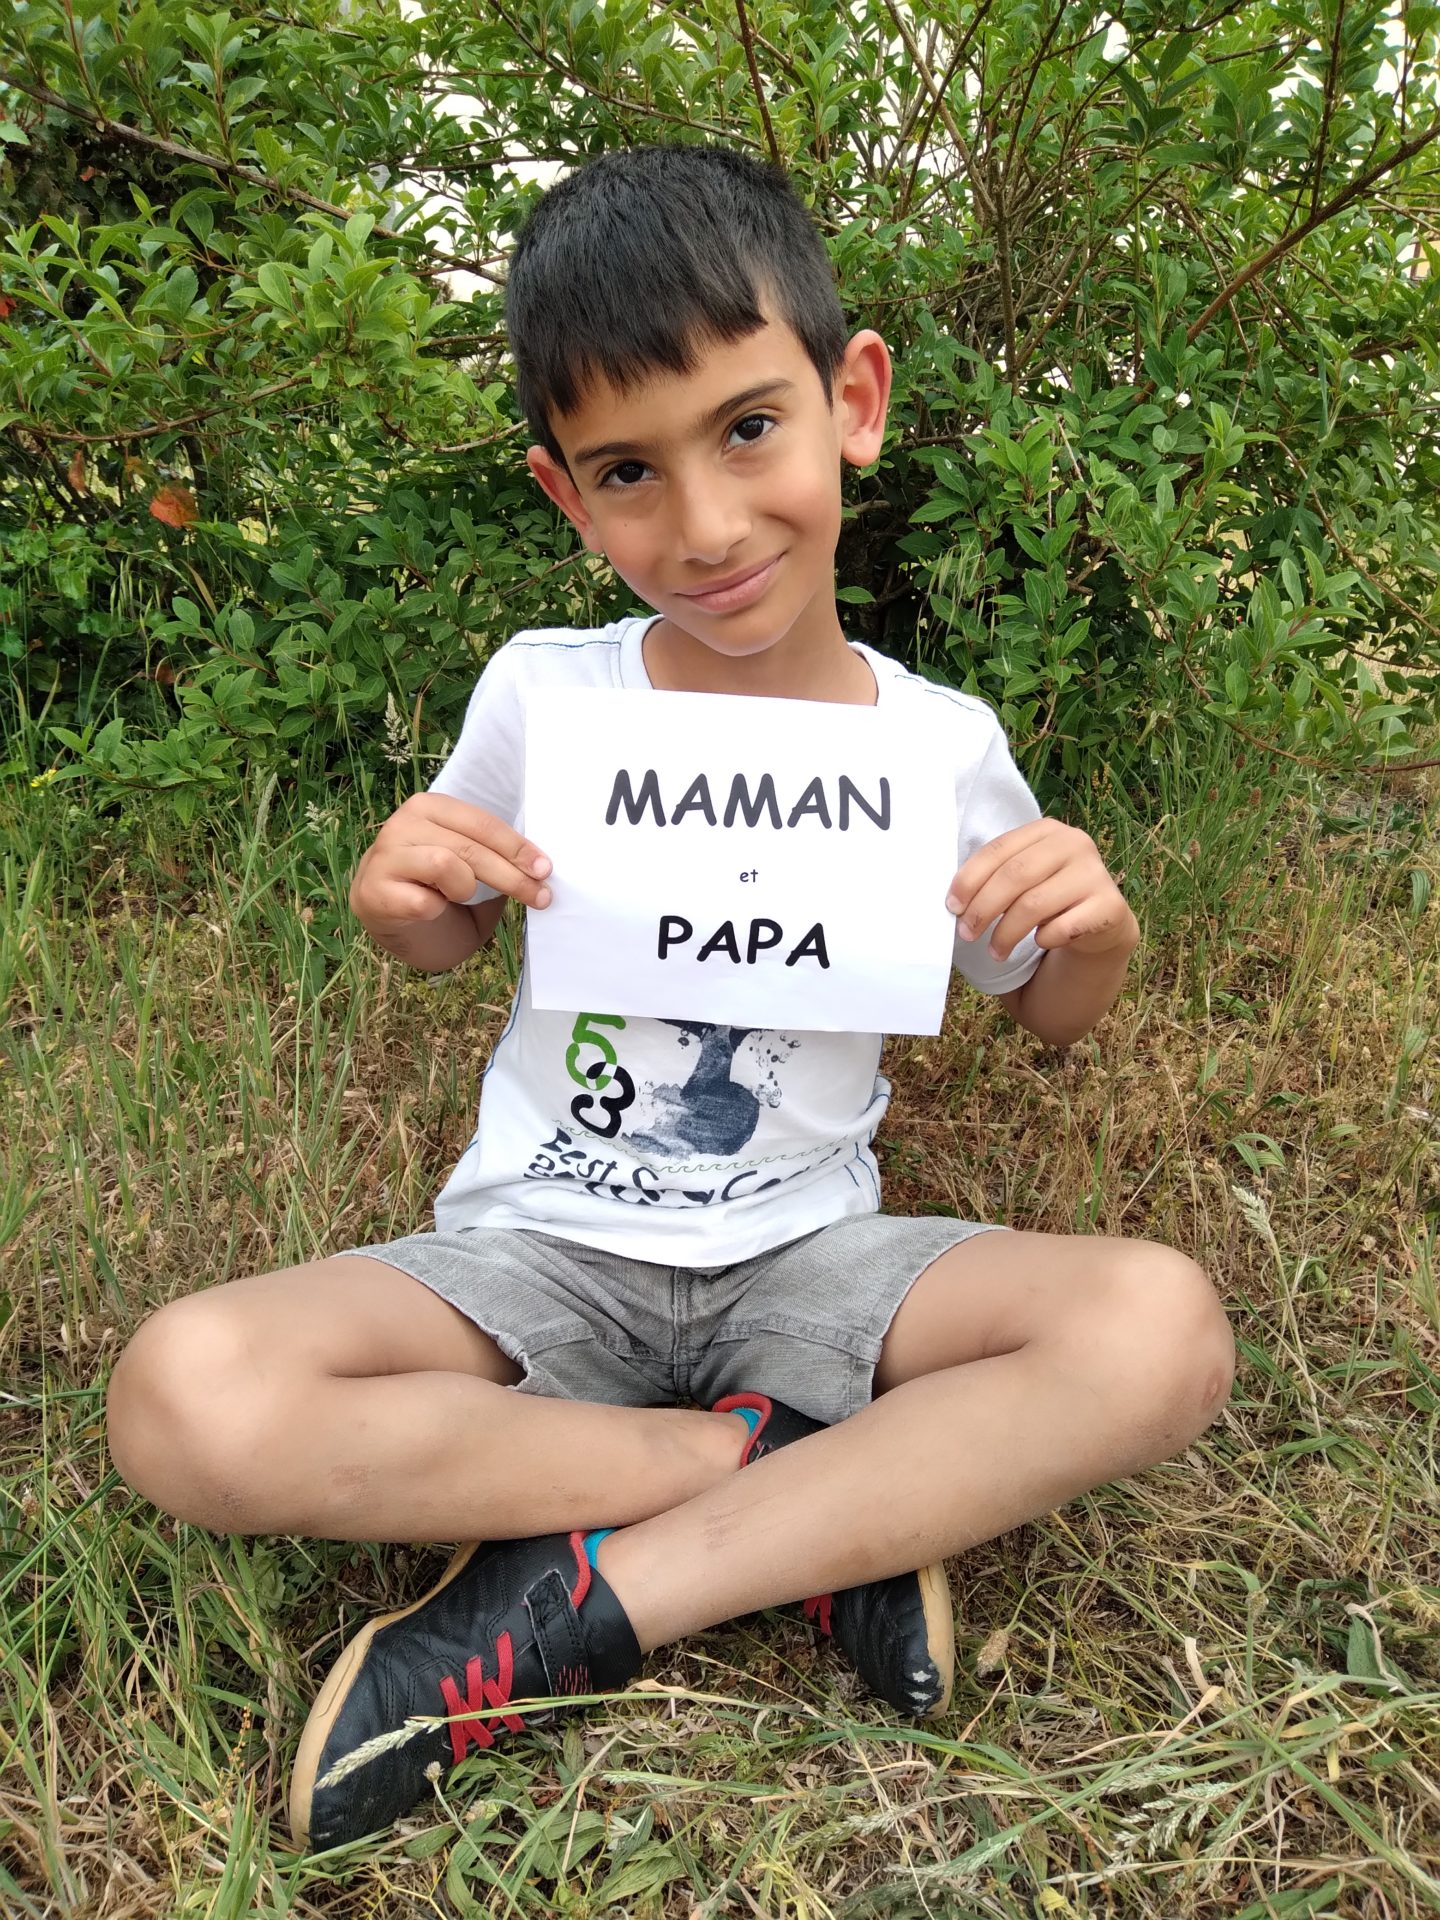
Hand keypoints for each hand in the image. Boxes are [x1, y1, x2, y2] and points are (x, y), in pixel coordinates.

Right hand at [350, 793, 551, 937]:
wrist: (388, 914)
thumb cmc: (437, 885)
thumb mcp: (466, 859)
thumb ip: (493, 853)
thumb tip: (540, 866)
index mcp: (429, 806)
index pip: (483, 824)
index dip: (518, 847)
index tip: (545, 869)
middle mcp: (402, 824)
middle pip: (471, 848)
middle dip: (512, 876)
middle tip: (540, 897)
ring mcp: (385, 856)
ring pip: (447, 865)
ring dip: (465, 889)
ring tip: (458, 896)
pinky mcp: (374, 891)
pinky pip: (423, 902)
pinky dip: (437, 909)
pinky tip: (432, 908)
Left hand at [946, 819, 1136, 961]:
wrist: (1100, 921)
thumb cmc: (1049, 897)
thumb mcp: (1023, 879)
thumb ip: (996, 877)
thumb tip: (955, 902)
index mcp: (1046, 830)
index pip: (998, 850)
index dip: (969, 879)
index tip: (952, 906)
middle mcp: (1074, 843)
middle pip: (1015, 876)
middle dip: (983, 908)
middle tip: (966, 933)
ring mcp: (1095, 873)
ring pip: (1034, 904)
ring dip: (1005, 933)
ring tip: (994, 951)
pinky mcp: (1109, 905)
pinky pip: (1062, 927)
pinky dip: (1043, 939)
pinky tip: (1039, 943)